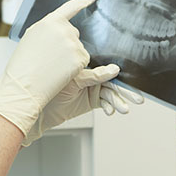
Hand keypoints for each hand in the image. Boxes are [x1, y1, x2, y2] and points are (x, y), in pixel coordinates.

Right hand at [0, 0, 96, 137]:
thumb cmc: (23, 66)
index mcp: (49, 21)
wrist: (23, 86)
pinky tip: (61, 72)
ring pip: (78, 48)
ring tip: (52, 66)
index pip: (70, 7)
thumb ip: (47, 29)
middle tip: (49, 58)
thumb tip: (60, 28)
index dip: (83, 0)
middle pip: (74, 33)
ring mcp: (73, 44)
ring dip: (70, 57)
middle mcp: (64, 29)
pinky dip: (75, 67)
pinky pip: (83, 61)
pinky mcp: (80, 58)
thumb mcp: (31, 38)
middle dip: (66, 44)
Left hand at [22, 65, 144, 145]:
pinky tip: (110, 111)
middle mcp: (92, 76)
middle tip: (137, 98)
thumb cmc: (50, 85)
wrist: (38, 106)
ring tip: (124, 108)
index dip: (122, 75)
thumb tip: (114, 69)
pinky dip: (109, 107)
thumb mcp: (74, 78)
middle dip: (126, 91)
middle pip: (113, 82)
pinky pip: (105, 103)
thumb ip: (94, 75)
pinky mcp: (91, 101)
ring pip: (111, 94)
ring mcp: (92, 88)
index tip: (133, 81)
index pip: (108, 68)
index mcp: (87, 65)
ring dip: (118, 102)